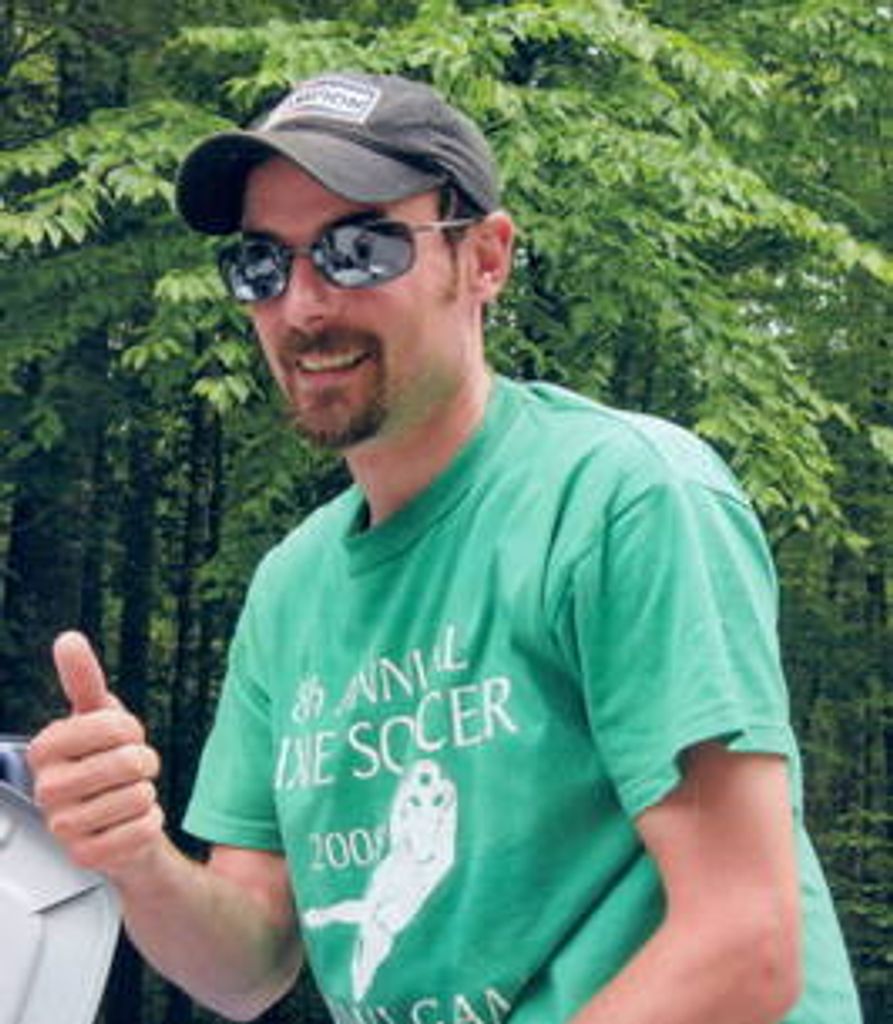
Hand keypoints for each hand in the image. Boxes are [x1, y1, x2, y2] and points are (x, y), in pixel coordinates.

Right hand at [27, 632, 164, 880]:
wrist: (119, 822)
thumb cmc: (107, 763)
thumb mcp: (99, 717)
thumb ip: (84, 679)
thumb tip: (68, 640)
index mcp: (45, 749)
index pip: (111, 724)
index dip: (131, 729)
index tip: (121, 738)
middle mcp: (46, 789)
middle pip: (128, 761)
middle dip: (144, 762)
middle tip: (130, 771)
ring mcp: (63, 827)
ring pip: (138, 795)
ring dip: (146, 794)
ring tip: (128, 797)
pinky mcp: (86, 857)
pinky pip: (142, 829)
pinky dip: (149, 822)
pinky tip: (131, 824)